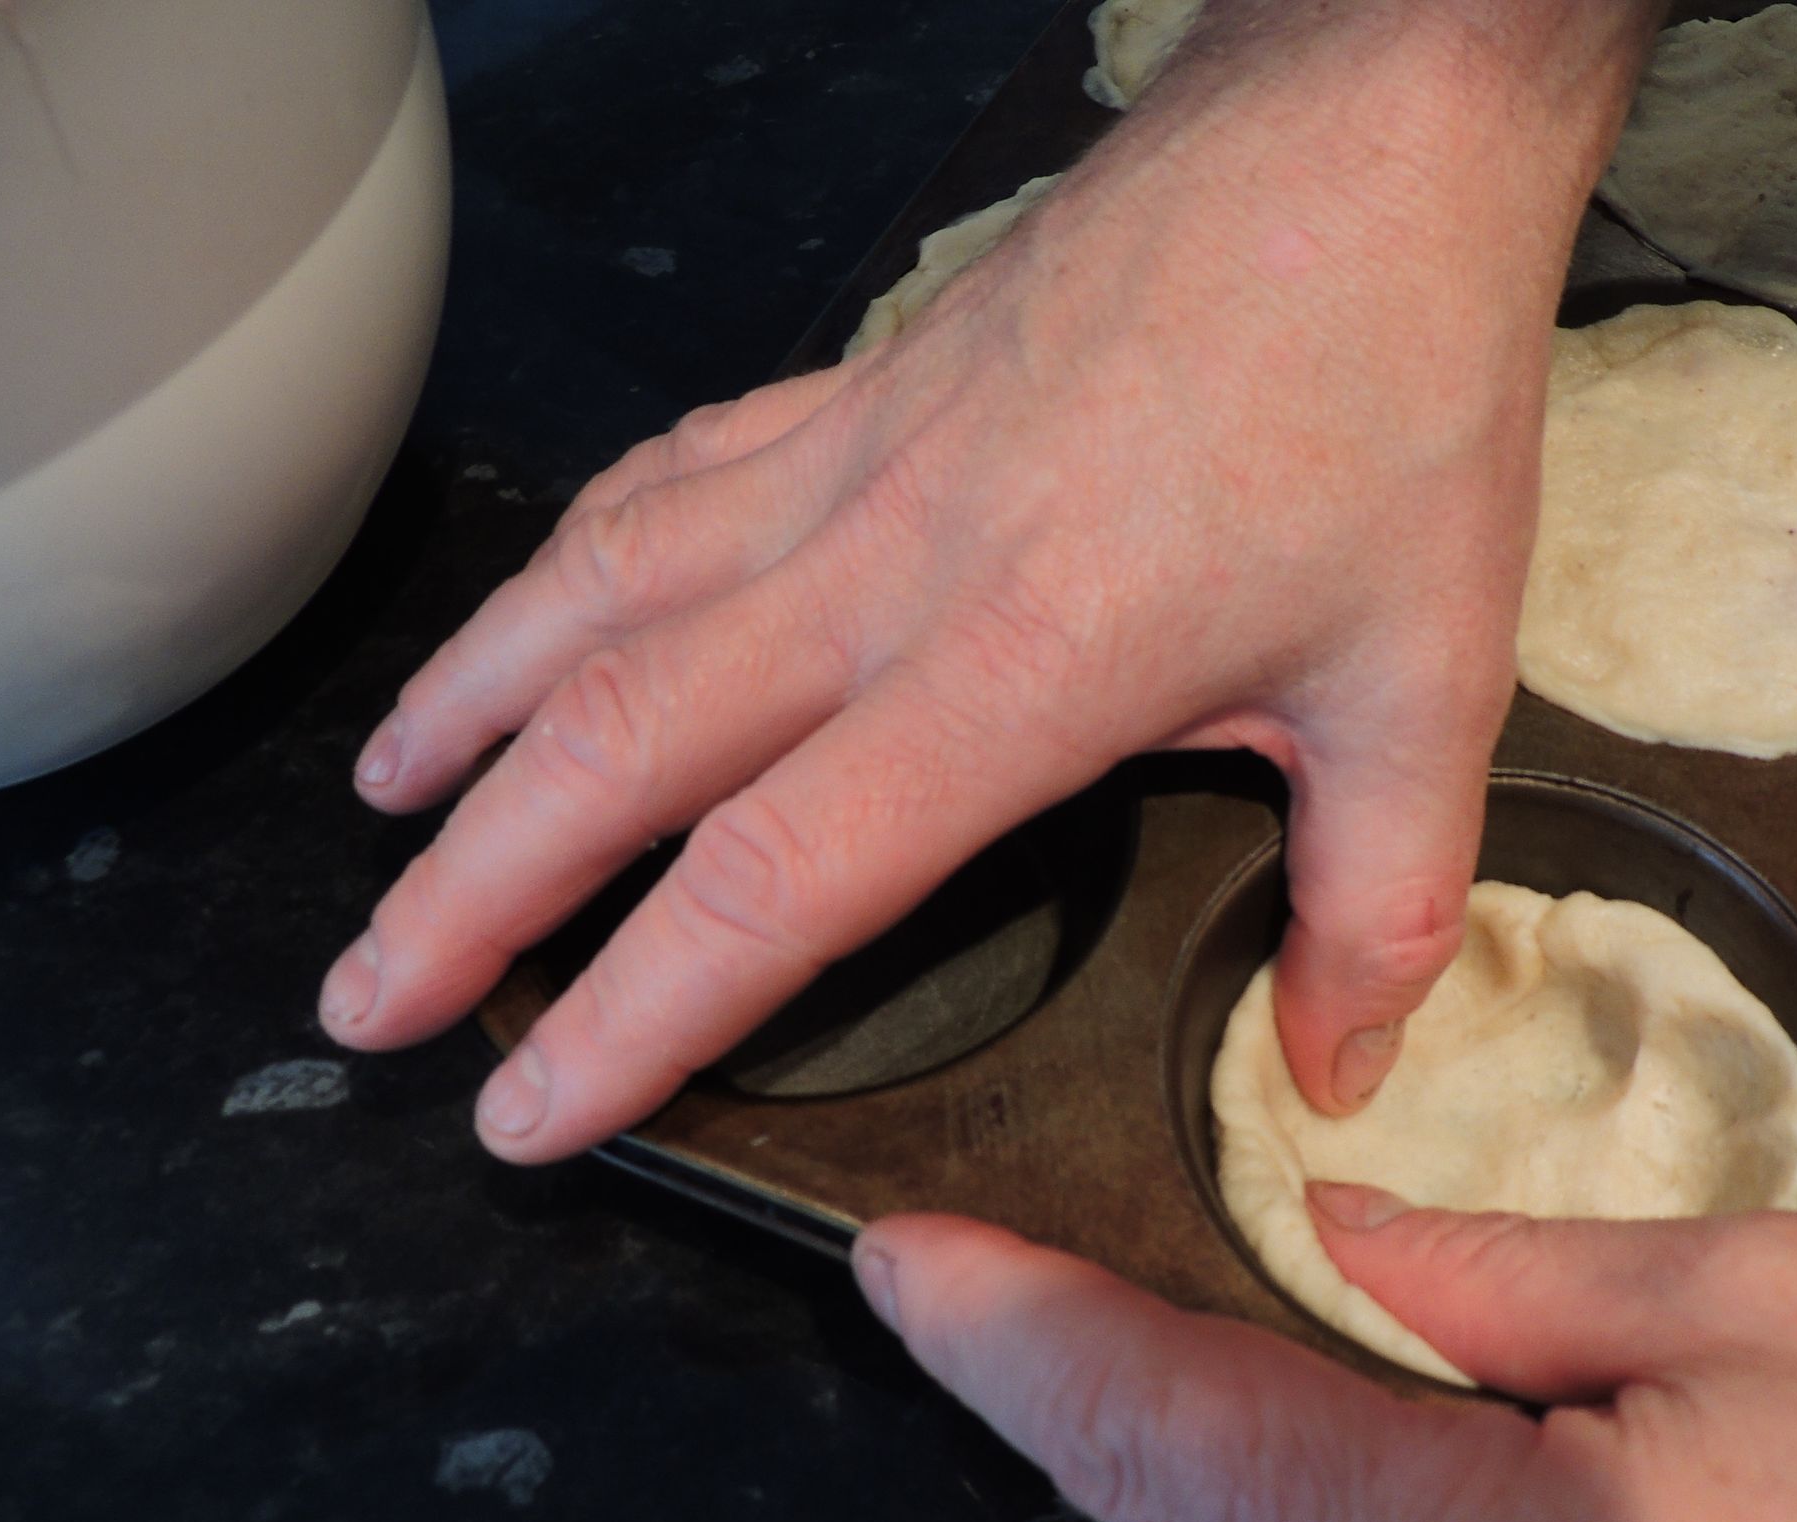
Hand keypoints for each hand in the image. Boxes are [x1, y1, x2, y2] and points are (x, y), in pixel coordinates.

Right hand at [317, 0, 1658, 1158]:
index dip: (626, 1012)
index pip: (765, 882)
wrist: (1365, 143)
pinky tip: (542, 596)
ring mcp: (857, 457)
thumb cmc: (1389, 394)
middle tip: (368, 995)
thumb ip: (1375, 906)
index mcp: (1013, 669)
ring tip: (384, 803)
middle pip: (617, 746)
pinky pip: (672, 471)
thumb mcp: (1429, 686)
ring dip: (471, 706)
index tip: (527, 1103)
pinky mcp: (864, 377)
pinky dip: (577, 549)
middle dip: (468, 890)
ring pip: (600, 592)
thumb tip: (1335, 1070)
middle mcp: (889, 566)